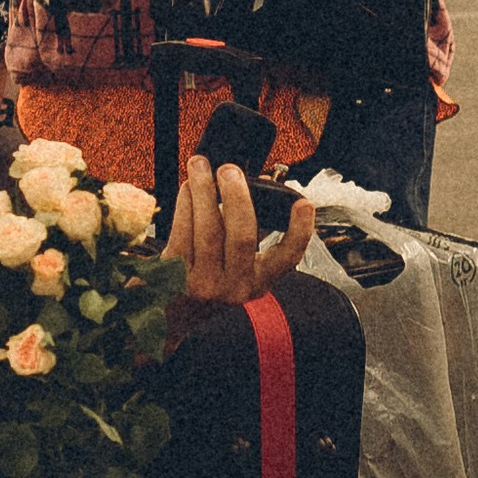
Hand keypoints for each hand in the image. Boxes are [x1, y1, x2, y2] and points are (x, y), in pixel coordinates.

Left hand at [171, 154, 312, 304]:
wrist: (174, 311)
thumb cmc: (209, 278)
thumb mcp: (237, 261)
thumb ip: (252, 226)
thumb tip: (260, 183)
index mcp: (258, 281)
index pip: (288, 258)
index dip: (300, 231)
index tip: (304, 203)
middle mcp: (236, 287)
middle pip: (243, 237)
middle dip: (237, 197)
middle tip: (230, 170)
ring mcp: (206, 284)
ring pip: (209, 231)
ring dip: (204, 192)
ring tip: (200, 166)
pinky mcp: (177, 276)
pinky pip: (183, 233)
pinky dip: (185, 205)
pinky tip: (187, 189)